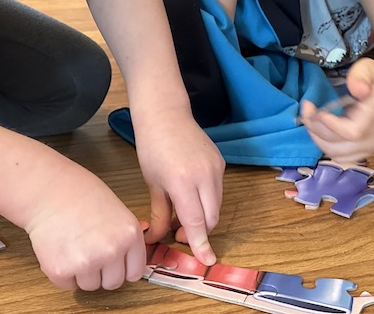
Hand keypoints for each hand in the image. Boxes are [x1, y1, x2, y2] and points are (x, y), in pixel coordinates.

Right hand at [25, 162, 147, 290]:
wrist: (48, 190)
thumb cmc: (80, 194)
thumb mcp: (117, 211)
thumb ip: (125, 237)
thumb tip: (131, 259)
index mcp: (129, 234)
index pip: (135, 272)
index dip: (123, 267)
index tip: (114, 262)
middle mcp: (111, 250)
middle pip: (113, 283)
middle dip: (102, 272)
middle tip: (89, 251)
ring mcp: (87, 262)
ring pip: (90, 286)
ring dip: (82, 273)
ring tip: (74, 246)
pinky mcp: (61, 270)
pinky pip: (67, 285)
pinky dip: (63, 273)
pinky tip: (61, 250)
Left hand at [134, 107, 224, 265]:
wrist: (165, 114)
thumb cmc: (152, 146)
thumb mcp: (153, 184)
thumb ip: (160, 214)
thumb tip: (158, 239)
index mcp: (182, 181)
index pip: (196, 222)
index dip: (200, 244)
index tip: (207, 261)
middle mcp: (204, 175)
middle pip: (210, 218)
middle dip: (198, 232)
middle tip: (177, 233)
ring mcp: (215, 167)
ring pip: (216, 206)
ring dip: (203, 217)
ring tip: (181, 214)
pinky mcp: (220, 162)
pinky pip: (217, 191)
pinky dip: (206, 201)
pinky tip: (190, 197)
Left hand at [298, 58, 373, 163]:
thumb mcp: (370, 68)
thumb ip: (361, 76)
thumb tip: (358, 90)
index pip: (353, 132)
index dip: (330, 125)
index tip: (315, 109)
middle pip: (340, 147)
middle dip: (316, 130)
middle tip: (306, 110)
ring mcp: (371, 147)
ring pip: (338, 155)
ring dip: (318, 139)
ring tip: (311, 119)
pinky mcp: (365, 152)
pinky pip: (342, 158)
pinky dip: (326, 147)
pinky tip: (321, 130)